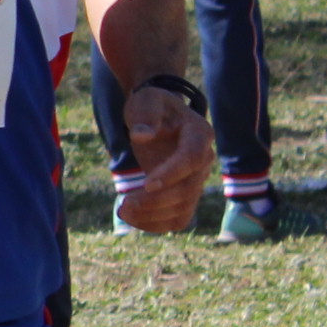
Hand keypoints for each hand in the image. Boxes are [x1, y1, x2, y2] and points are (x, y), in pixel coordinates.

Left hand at [114, 83, 215, 233]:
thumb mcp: (145, 101)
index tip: (146, 185)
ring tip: (122, 211)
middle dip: (156, 201)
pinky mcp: (186, 194)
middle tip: (124, 205)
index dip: (172, 174)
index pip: (192, 158)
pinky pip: (178, 218)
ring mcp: (197, 179)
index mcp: (199, 134)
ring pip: (184, 208)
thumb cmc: (151, 106)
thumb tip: (142, 135)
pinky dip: (156, 224)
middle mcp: (204, 159)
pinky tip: (132, 218)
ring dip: (153, 216)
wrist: (158, 117)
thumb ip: (146, 115)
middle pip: (188, 189)